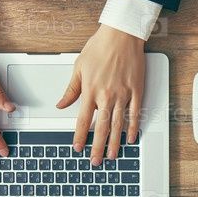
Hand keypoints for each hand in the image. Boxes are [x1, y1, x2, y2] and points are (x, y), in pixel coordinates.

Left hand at [57, 25, 144, 165]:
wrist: (121, 34)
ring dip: (115, 143)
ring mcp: (123, 94)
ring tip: (113, 156)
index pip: (83, 120)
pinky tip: (130, 138)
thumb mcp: (79, 67)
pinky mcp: (136, 91)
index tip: (78, 148)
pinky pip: (134, 113)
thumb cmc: (100, 47)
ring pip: (118, 124)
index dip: (80, 136)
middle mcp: (106, 95)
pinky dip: (132, 127)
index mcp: (90, 90)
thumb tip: (61, 104)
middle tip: (96, 161)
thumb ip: (71, 90)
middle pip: (101, 128)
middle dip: (98, 147)